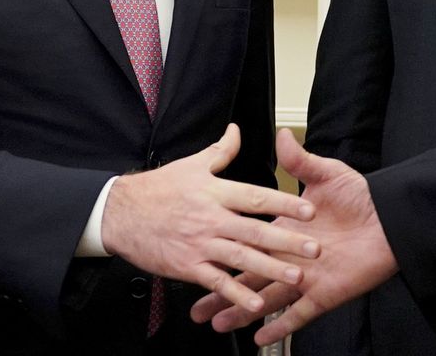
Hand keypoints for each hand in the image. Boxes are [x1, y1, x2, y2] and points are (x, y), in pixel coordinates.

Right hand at [100, 124, 320, 314]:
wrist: (120, 213)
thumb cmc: (156, 189)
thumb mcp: (190, 165)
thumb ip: (220, 151)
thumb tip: (237, 130)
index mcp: (214, 192)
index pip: (255, 197)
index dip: (283, 204)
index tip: (308, 210)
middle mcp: (211, 218)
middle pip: (255, 230)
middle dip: (287, 240)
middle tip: (315, 248)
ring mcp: (200, 243)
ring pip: (241, 257)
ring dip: (270, 269)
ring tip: (296, 277)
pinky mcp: (188, 265)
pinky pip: (216, 281)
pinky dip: (236, 293)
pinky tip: (255, 303)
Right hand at [190, 129, 397, 344]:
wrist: (394, 220)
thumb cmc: (362, 197)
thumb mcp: (325, 174)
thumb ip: (300, 161)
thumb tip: (281, 135)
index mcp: (284, 230)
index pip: (246, 242)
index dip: (222, 249)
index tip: (197, 254)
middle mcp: (289, 257)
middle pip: (246, 276)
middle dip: (220, 293)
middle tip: (196, 307)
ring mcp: (305, 278)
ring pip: (265, 299)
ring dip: (241, 312)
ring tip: (217, 325)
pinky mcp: (324, 294)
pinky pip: (298, 315)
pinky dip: (279, 327)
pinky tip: (260, 338)